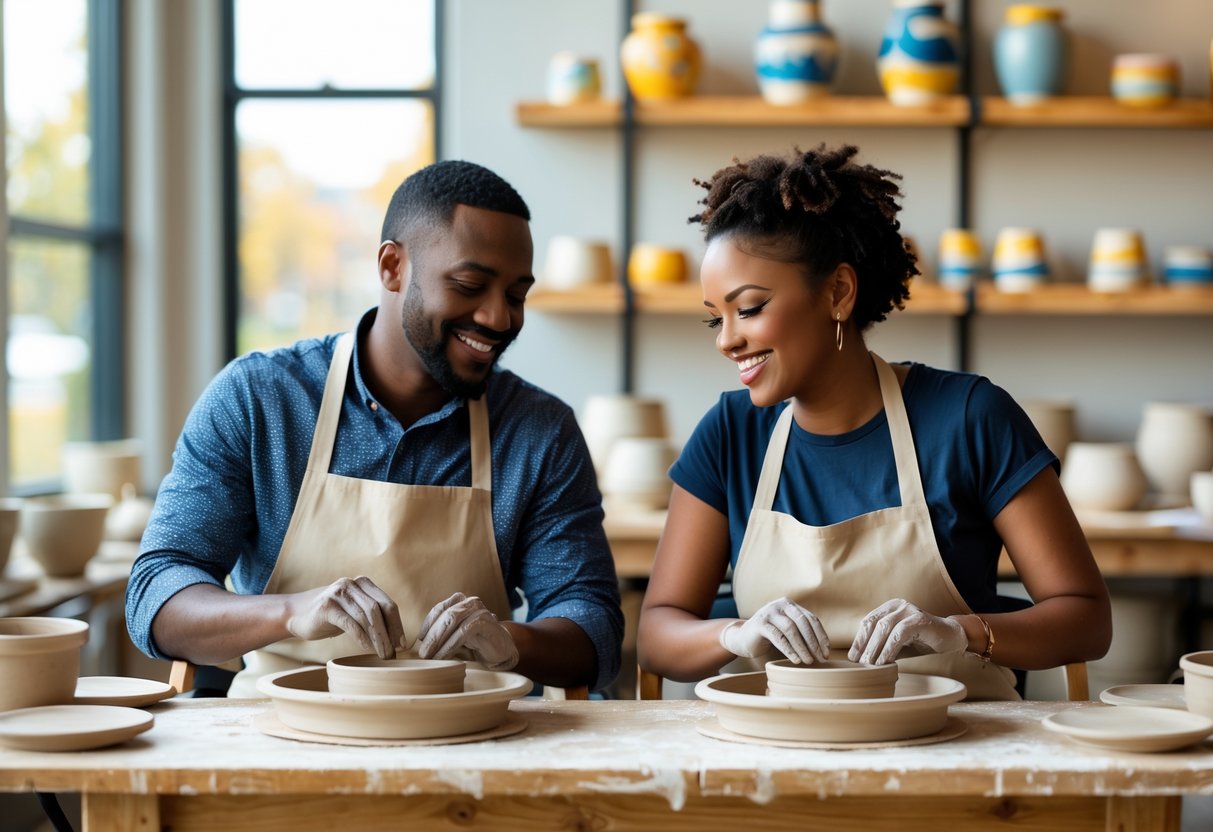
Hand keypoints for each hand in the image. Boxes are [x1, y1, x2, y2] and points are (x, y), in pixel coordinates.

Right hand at [285, 576, 405, 658]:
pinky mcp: (327, 606)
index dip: (398, 625)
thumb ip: (372, 616)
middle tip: (394, 653)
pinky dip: (362, 638)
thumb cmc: (331, 616)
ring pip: (367, 617)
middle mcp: (352, 584)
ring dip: (378, 638)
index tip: (403, 645)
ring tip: (383, 654)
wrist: (296, 614)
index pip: (388, 604)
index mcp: (363, 583)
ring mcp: (339, 593)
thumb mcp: (354, 611)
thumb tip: (397, 639)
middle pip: (380, 610)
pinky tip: (368, 649)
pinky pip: (350, 623)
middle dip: (390, 633)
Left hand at [417, 592, 518, 670]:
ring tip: (430, 657)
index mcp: (460, 602)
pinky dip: (451, 645)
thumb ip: (440, 635)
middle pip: (444, 615)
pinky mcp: (486, 622)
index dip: (427, 625)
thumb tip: (417, 645)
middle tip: (422, 654)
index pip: (439, 610)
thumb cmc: (475, 646)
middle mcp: (469, 602)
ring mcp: (479, 610)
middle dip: (431, 636)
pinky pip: (464, 631)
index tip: (420, 641)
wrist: (501, 653)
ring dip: (438, 640)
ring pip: (452, 620)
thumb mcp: (454, 638)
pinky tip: (444, 657)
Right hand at [719, 596, 828, 663]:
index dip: (821, 636)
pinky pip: (778, 637)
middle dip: (814, 642)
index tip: (827, 652)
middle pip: (803, 622)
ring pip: (791, 630)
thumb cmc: (769, 637)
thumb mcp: (787, 631)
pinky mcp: (760, 624)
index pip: (811, 619)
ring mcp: (769, 612)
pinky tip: (796, 660)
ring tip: (809, 661)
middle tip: (821, 658)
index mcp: (790, 605)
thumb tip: (825, 649)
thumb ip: (802, 633)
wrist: (742, 638)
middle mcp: (780, 605)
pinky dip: (789, 650)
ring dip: (802, 647)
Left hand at [849, 599, 966, 664]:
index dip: (859, 640)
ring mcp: (909, 610)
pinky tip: (886, 661)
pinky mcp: (920, 619)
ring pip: (885, 627)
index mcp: (889, 608)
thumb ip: (881, 646)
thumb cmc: (921, 642)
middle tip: (860, 664)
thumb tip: (860, 660)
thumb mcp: (897, 643)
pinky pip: (900, 633)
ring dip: (875, 648)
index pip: (868, 622)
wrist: (951, 638)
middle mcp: (898, 605)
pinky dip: (890, 648)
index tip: (852, 658)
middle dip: (865, 645)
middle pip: (874, 624)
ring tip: (871, 665)